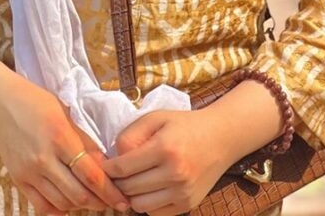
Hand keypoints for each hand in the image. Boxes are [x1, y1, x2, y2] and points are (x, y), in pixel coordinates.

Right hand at [0, 75, 130, 215]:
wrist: (0, 102)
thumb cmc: (37, 102)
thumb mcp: (66, 113)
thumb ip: (85, 141)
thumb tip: (106, 166)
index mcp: (60, 137)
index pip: (91, 174)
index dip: (110, 192)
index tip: (123, 200)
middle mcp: (44, 158)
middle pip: (78, 194)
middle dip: (100, 202)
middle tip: (111, 201)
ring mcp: (29, 172)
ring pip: (62, 203)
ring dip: (81, 205)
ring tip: (92, 198)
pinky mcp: (18, 180)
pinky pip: (42, 206)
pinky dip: (59, 208)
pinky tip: (68, 201)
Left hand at [103, 110, 236, 215]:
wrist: (221, 138)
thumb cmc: (184, 125)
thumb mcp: (156, 118)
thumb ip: (131, 134)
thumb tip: (114, 158)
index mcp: (164, 148)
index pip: (124, 168)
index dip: (109, 169)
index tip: (104, 165)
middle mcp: (175, 173)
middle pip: (129, 188)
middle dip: (118, 181)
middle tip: (116, 173)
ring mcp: (183, 192)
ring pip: (139, 205)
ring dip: (131, 195)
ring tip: (133, 180)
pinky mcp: (188, 204)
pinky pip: (155, 213)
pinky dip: (147, 203)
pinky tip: (150, 188)